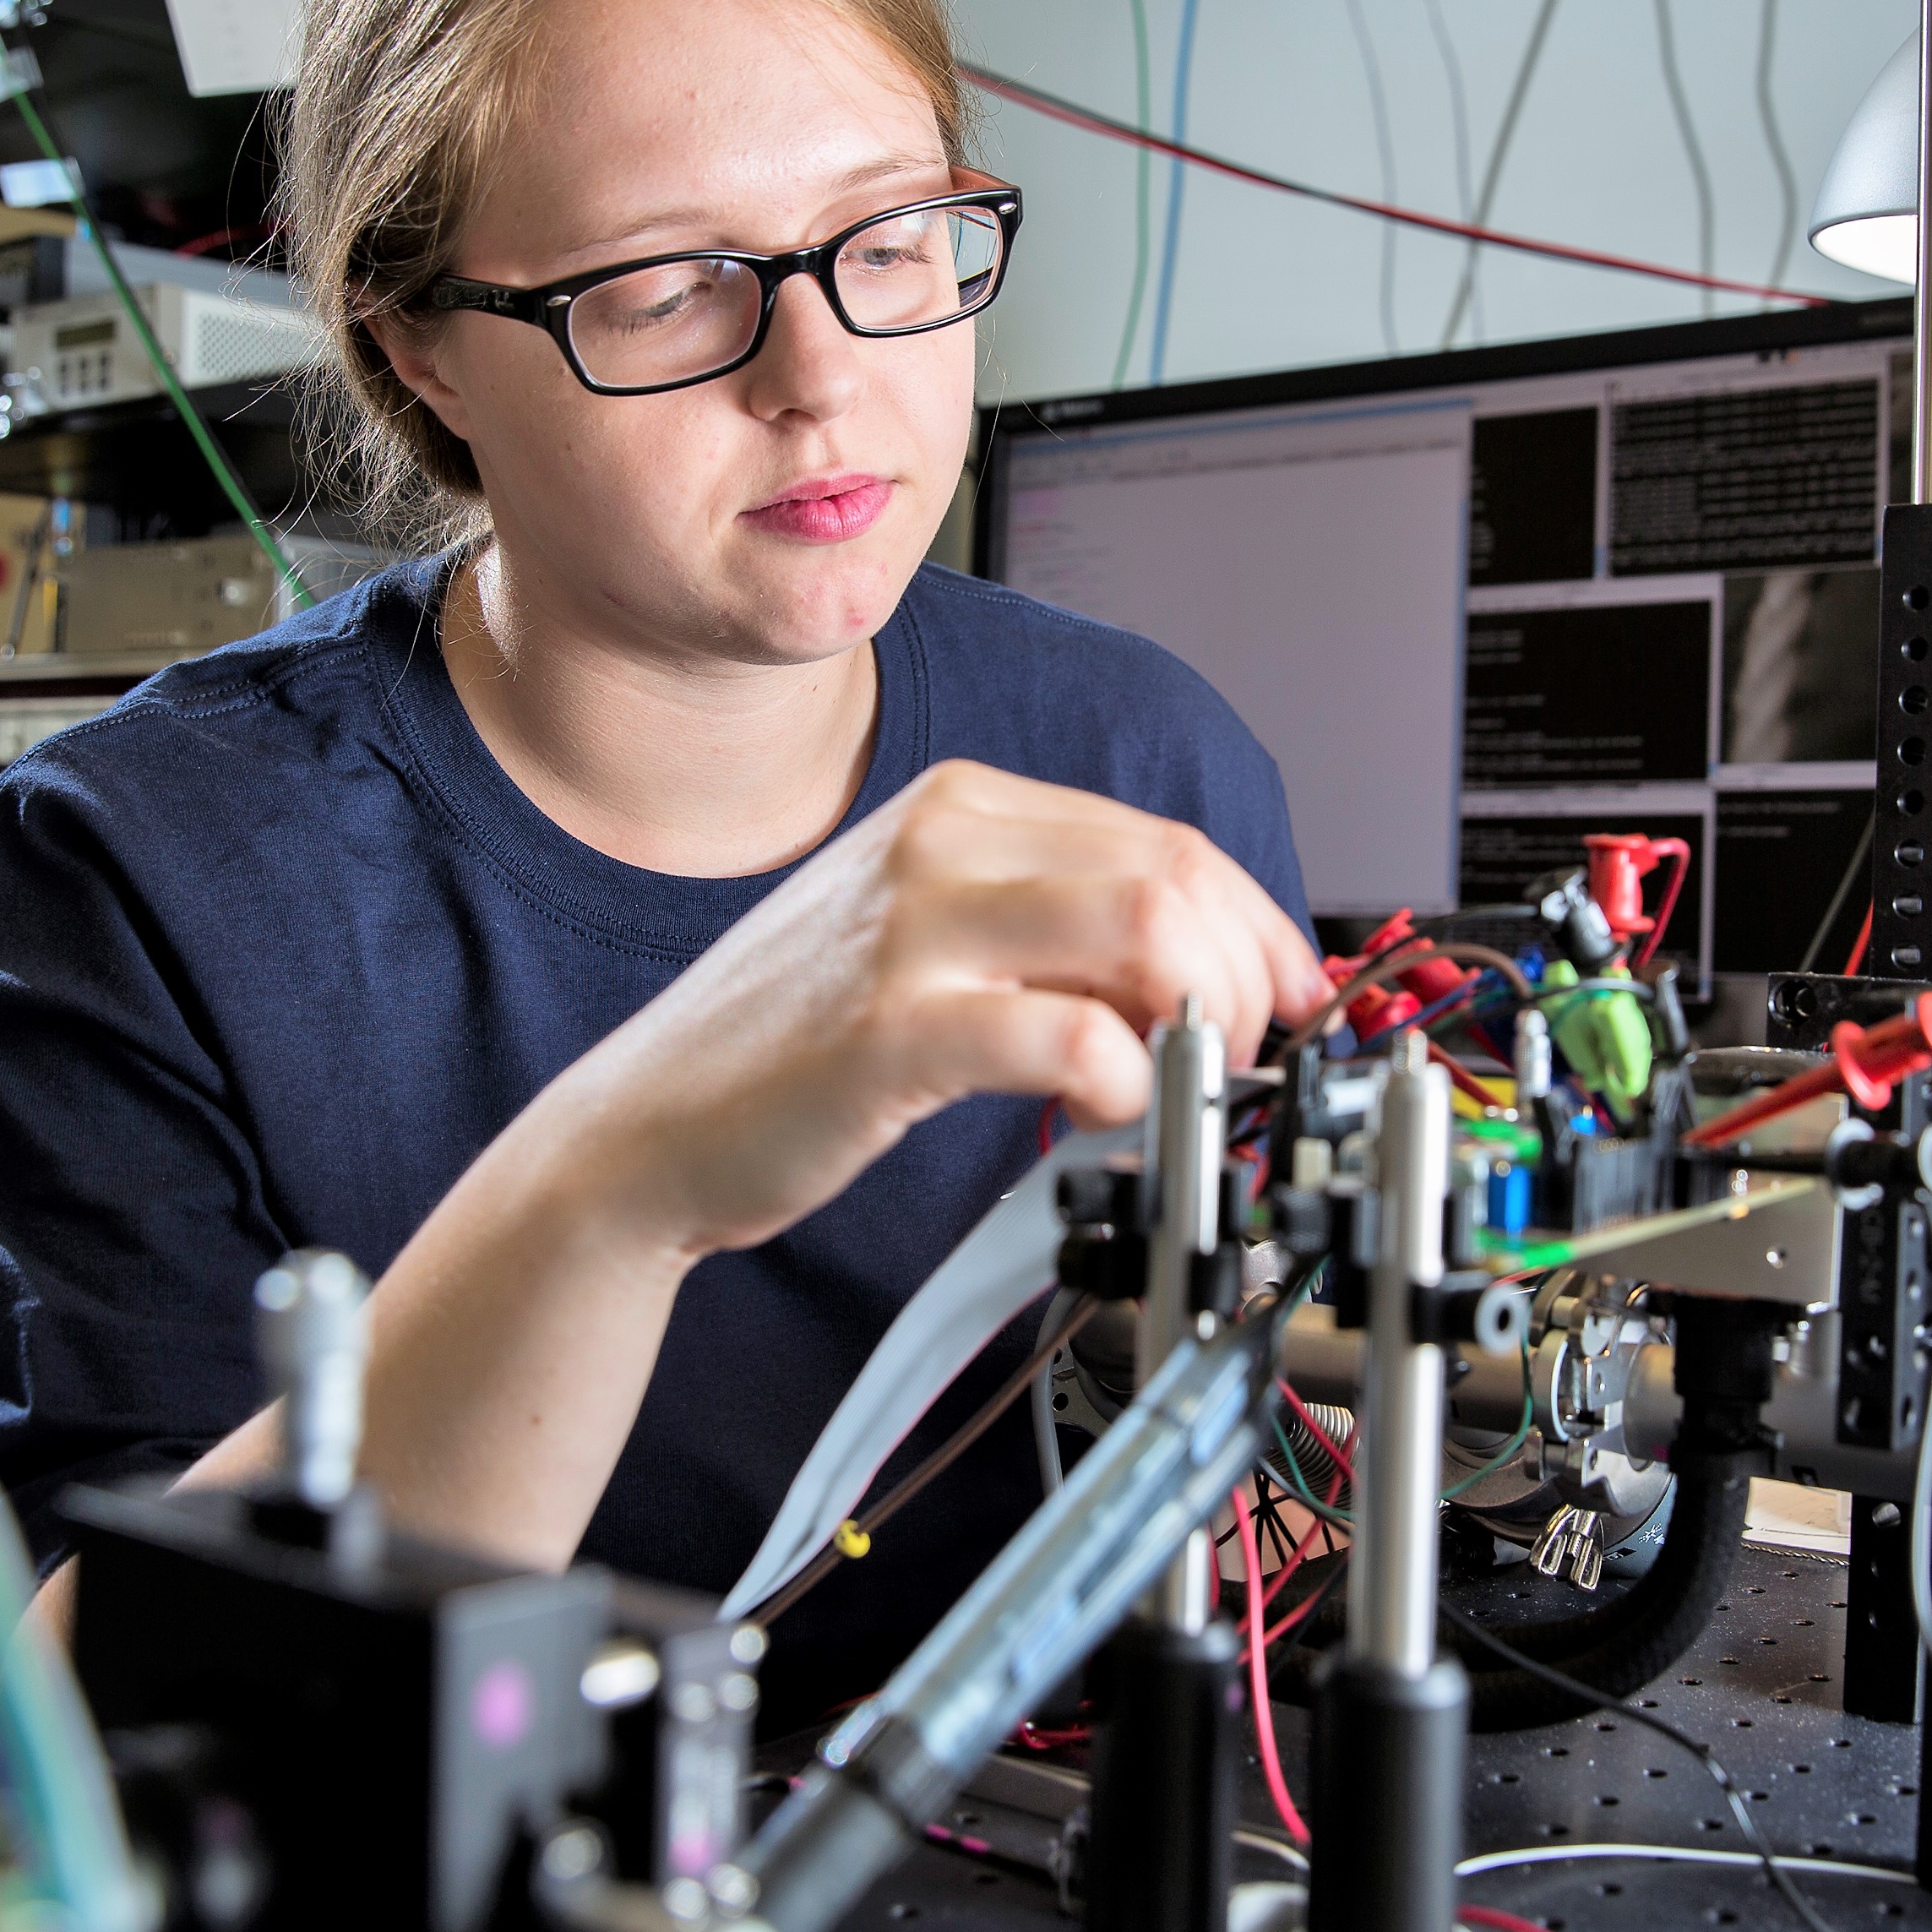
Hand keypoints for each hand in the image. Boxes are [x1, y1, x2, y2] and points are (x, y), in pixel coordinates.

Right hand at [516, 760, 1327, 1259]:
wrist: (643, 1127)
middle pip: (1174, 874)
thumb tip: (1206, 973)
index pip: (1166, 839)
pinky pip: (1071, 1040)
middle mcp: (939, 839)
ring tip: (1180, 1084)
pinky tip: (1103, 1114)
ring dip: (1202, 1021)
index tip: (1288, 1003)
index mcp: (959, 804)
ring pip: (1144, 933)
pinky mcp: (891, 1028)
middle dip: (1247, 976)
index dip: (1257, 928)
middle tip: (1241, 1059)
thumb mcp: (930, 940)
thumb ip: (1050, 933)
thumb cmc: (797, 1046)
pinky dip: (1126, 1087)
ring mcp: (910, 927)